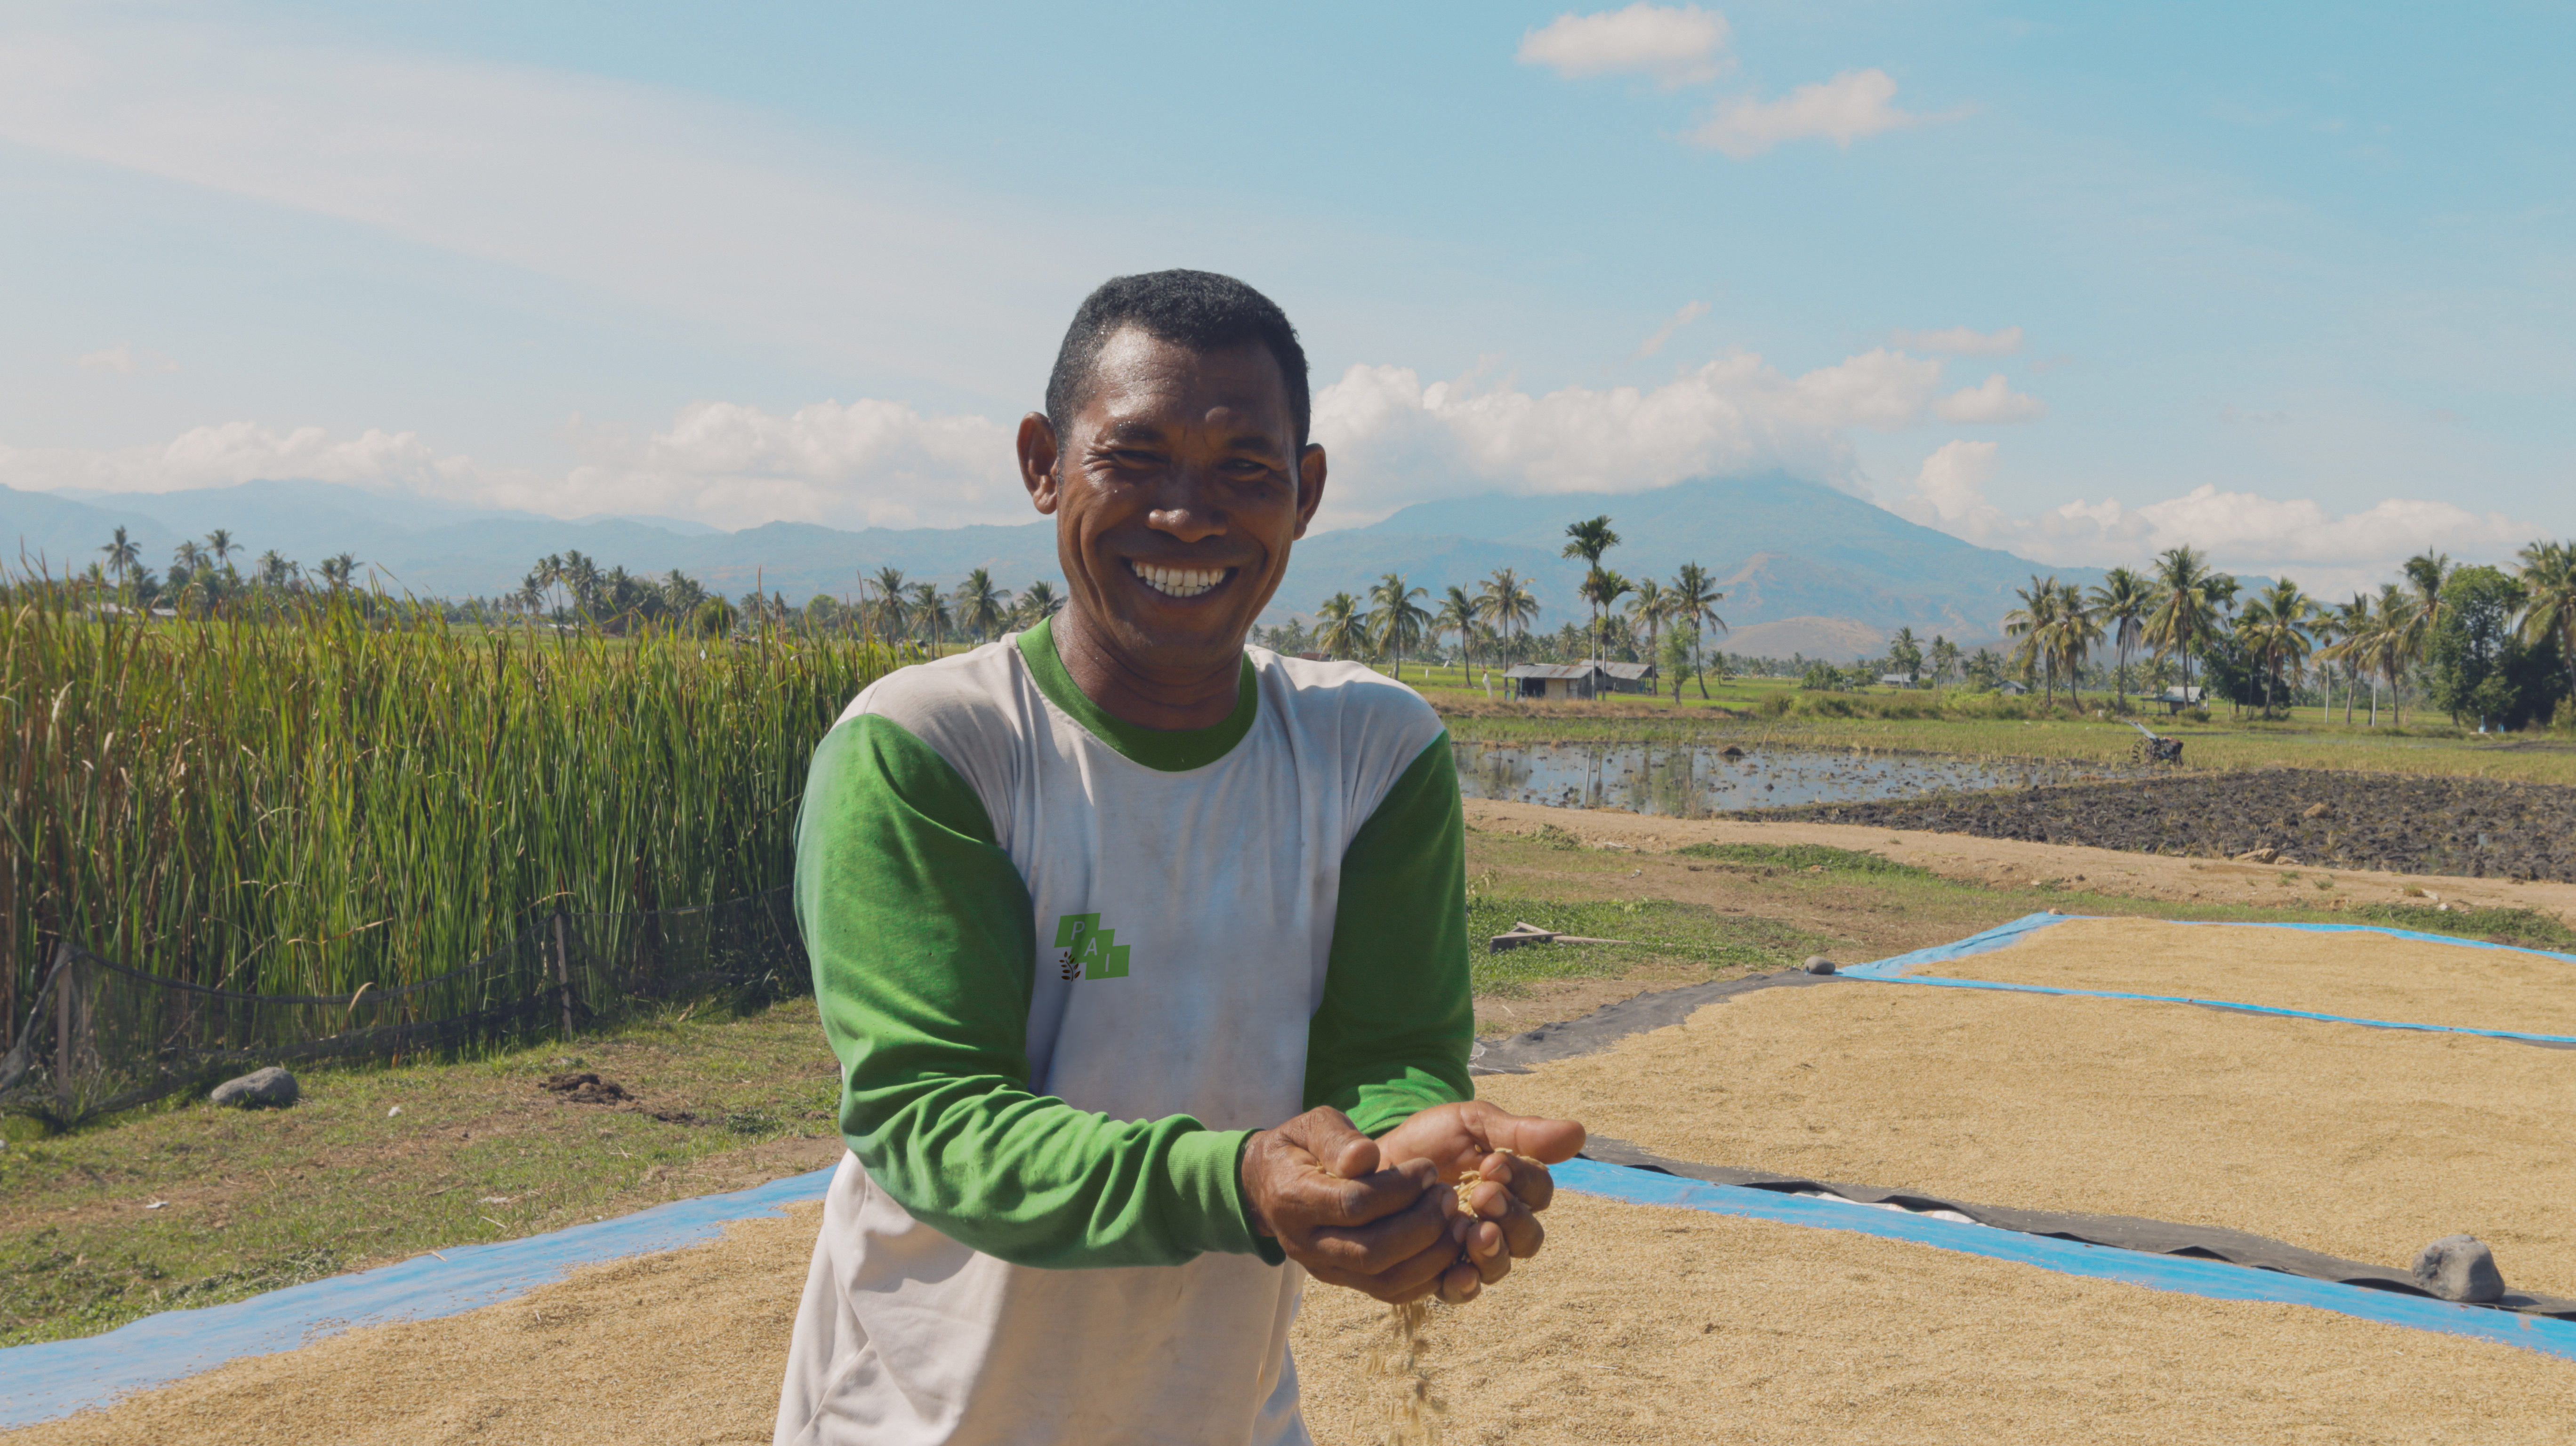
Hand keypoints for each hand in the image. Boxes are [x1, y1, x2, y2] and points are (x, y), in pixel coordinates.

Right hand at [1239, 1107, 1462, 1303]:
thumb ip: (1336, 1138)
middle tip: (1448, 1195)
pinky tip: (1448, 1248)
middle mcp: (1305, 1243)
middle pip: (1373, 1251)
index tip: (1429, 1168)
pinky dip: (1426, 1277)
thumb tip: (1366, 1156)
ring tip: (1456, 1221)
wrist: (1269, 1185)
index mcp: (1293, 1199)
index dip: (1400, 1189)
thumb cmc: (1299, 1147)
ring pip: (1385, 1280)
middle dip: (1421, 1225)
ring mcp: (1324, 1268)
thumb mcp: (1310, 1125)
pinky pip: (1389, 1293)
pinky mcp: (1344, 1281)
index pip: (1353, 1204)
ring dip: (1431, 1255)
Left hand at [1371, 1101, 1584, 1302]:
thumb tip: (1580, 1134)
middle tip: (1483, 1195)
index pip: (1540, 1192)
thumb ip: (1520, 1132)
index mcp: (1514, 1187)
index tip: (1495, 1164)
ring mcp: (1472, 1252)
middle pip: (1528, 1237)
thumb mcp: (1471, 1124)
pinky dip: (1465, 1283)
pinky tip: (1459, 1272)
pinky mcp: (1441, 1272)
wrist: (1373, 1163)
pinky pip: (1463, 1290)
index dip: (1525, 1181)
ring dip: (1493, 1250)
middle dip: (1511, 1217)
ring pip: (1501, 1265)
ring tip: (1474, 1231)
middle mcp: (1501, 1225)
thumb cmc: (1428, 1141)